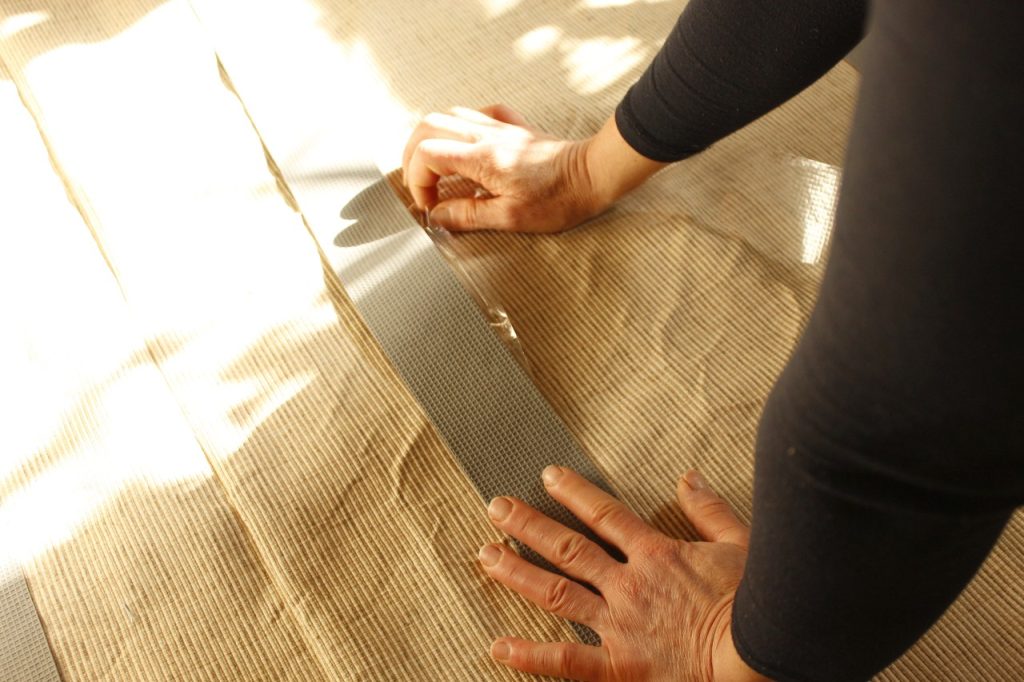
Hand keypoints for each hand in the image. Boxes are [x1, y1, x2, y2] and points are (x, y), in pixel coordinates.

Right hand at [401, 104, 604, 232]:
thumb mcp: (511, 217)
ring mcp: (497, 127)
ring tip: (434, 170)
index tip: (430, 206)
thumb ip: (468, 215)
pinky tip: (464, 147)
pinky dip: (459, 127)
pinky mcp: (512, 127)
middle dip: (412, 158)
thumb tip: (438, 217)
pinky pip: (476, 114)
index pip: (427, 155)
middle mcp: (485, 135)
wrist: (593, 174)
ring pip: (446, 115)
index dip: (417, 182)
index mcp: (482, 158)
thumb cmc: (560, 198)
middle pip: (426, 128)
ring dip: (430, 140)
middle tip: (421, 187)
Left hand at [478, 467, 766, 680]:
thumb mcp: (740, 544)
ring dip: (518, 572)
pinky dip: (531, 655)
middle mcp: (629, 585)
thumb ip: (709, 510)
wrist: (761, 655)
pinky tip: (497, 646)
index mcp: (656, 554)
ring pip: (558, 593)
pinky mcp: (621, 665)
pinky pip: (568, 661)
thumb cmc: (757, 603)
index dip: (573, 493)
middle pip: (568, 548)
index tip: (547, 475)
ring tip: (485, 555)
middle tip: (495, 507)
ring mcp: (620, 624)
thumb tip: (688, 476)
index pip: (604, 514)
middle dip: (528, 525)